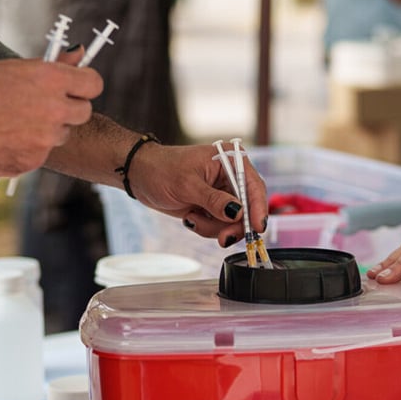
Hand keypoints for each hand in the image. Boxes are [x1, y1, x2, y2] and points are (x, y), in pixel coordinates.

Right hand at [0, 55, 100, 175]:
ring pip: (61, 135)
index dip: (85, 86)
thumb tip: (80, 54)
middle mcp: (54, 110)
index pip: (94, 84)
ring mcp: (45, 139)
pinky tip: (5, 139)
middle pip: (84, 112)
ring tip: (15, 122)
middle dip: (69, 110)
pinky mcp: (34, 161)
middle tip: (45, 108)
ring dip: (47, 130)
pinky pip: (41, 153)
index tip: (77, 89)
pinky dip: (28, 148)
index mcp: (52, 80)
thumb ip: (55, 66)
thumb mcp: (17, 69)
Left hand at [131, 143, 268, 245]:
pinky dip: (205, 227)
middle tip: (222, 238)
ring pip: (232, 222)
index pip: (254, 186)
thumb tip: (237, 213)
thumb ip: (214, 200)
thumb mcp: (188, 185)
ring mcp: (222, 193)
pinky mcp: (213, 207)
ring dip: (213, 227)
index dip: (259, 208)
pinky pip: (219, 226)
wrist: (141, 175)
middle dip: (233, 225)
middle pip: (247, 209)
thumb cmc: (161, 169)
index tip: (257, 227)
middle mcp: (231, 177)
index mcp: (231, 161)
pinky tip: (190, 217)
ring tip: (191, 217)